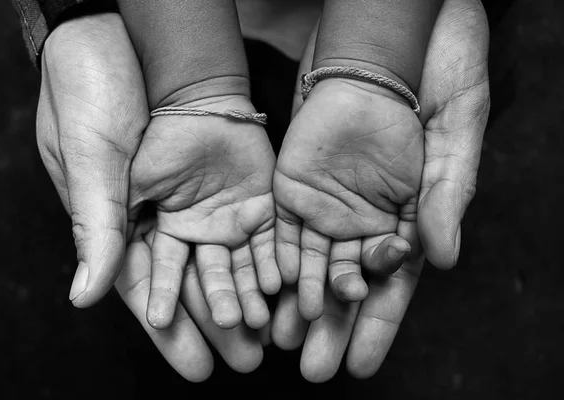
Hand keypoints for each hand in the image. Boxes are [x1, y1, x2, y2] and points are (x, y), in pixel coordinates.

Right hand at [36, 13, 265, 380]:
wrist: (136, 40)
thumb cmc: (93, 93)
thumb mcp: (89, 161)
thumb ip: (96, 227)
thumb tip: (85, 297)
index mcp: (128, 224)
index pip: (152, 288)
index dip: (173, 329)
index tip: (195, 369)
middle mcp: (172, 222)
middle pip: (200, 283)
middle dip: (221, 323)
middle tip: (243, 363)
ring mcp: (210, 204)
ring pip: (234, 260)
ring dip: (252, 297)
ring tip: (270, 334)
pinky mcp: (245, 183)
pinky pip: (262, 227)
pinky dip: (273, 256)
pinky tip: (287, 286)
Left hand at [272, 0, 489, 380]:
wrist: (388, 29)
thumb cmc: (442, 69)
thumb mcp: (458, 129)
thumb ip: (447, 194)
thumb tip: (443, 259)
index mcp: (411, 212)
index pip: (393, 281)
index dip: (377, 324)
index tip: (360, 365)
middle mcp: (367, 213)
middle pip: (344, 281)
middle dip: (328, 325)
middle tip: (312, 368)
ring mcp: (329, 197)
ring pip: (307, 261)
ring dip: (293, 302)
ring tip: (279, 340)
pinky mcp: (295, 176)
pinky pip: (280, 226)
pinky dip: (270, 259)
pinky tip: (261, 292)